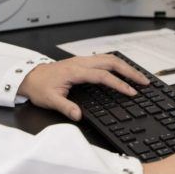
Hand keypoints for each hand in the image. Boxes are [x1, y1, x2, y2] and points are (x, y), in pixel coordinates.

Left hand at [16, 54, 148, 120]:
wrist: (30, 77)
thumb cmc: (40, 88)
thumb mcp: (50, 101)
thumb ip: (65, 107)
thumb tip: (79, 115)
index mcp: (75, 72)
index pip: (103, 76)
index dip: (118, 84)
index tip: (131, 92)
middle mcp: (81, 62)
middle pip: (111, 62)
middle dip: (129, 71)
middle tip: (144, 81)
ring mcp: (82, 60)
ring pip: (109, 58)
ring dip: (125, 66)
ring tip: (139, 76)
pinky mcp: (82, 62)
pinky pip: (104, 59)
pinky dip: (117, 64)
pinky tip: (123, 71)